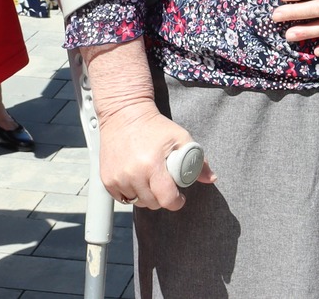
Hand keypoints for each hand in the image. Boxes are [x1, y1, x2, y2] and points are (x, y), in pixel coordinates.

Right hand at [96, 101, 214, 210]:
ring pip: (137, 202)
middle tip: (164, 184)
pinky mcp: (107, 179)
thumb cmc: (155, 126)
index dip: (176, 202)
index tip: (179, 197)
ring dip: (146, 196)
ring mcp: (118, 177)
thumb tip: (211, 179)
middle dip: (161, 197)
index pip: (166, 199)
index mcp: (152, 164)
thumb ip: (198, 160)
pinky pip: (122, 198)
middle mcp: (132, 173)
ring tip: (150, 180)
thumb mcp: (180, 138)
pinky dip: (130, 193)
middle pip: (152, 203)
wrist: (124, 114)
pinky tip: (136, 180)